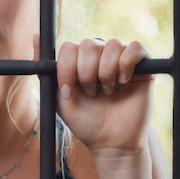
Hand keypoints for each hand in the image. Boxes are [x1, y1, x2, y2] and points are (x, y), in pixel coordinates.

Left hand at [53, 37, 152, 152]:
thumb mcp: (57, 97)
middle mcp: (100, 56)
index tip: (68, 93)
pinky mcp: (143, 66)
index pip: (69, 47)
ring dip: (106, 72)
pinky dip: (126, 64)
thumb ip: (46, 69)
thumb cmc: (84, 122)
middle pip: (89, 44)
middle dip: (86, 73)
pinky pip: (134, 47)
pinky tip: (124, 82)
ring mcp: (121, 59)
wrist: (110, 142)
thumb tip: (35, 36)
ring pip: (112, 44)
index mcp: (80, 61)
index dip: (66, 69)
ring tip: (107, 92)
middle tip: (91, 94)